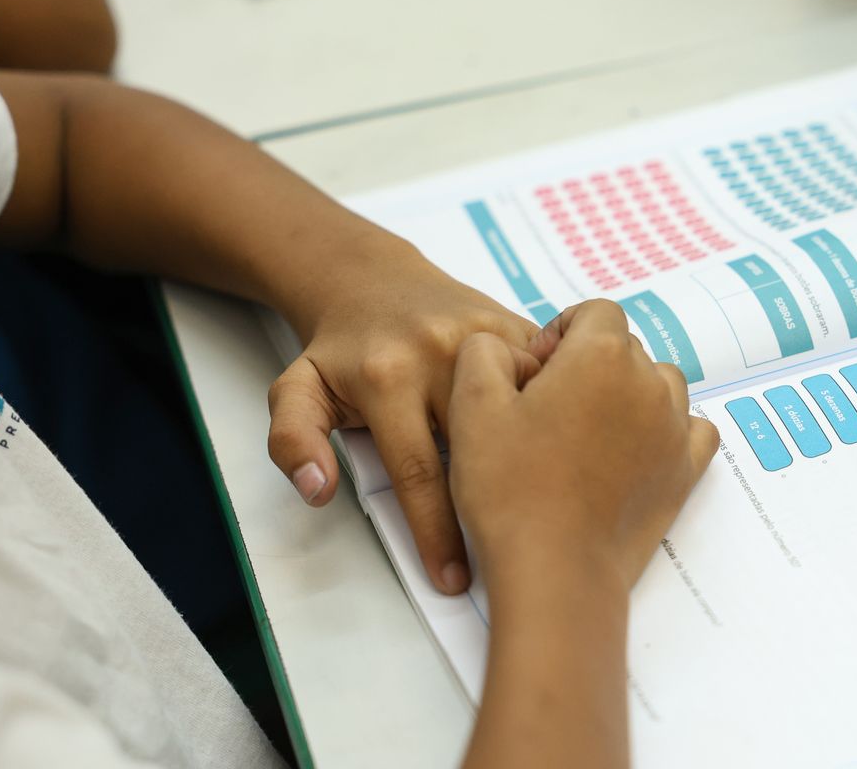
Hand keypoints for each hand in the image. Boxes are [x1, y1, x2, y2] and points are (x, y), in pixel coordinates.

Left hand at [265, 251, 538, 593]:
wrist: (371, 278)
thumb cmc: (340, 350)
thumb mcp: (297, 390)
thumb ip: (293, 441)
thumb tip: (318, 489)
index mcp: (388, 378)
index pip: (420, 473)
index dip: (440, 532)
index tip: (455, 577)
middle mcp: (439, 352)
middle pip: (482, 445)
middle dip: (501, 500)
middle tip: (517, 547)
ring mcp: (483, 333)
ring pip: (524, 409)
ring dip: (538, 455)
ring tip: (551, 504)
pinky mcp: (513, 323)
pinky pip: (546, 376)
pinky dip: (557, 412)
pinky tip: (563, 447)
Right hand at [447, 300, 718, 591]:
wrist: (554, 570)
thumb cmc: (510, 489)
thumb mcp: (472, 405)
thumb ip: (488, 352)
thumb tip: (517, 352)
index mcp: (602, 355)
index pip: (595, 313)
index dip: (563, 334)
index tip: (537, 373)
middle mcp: (650, 383)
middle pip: (626, 350)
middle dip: (591, 366)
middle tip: (550, 413)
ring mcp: (676, 429)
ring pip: (659, 387)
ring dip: (628, 396)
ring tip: (587, 434)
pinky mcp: (686, 471)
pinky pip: (692, 430)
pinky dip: (667, 431)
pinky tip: (632, 451)